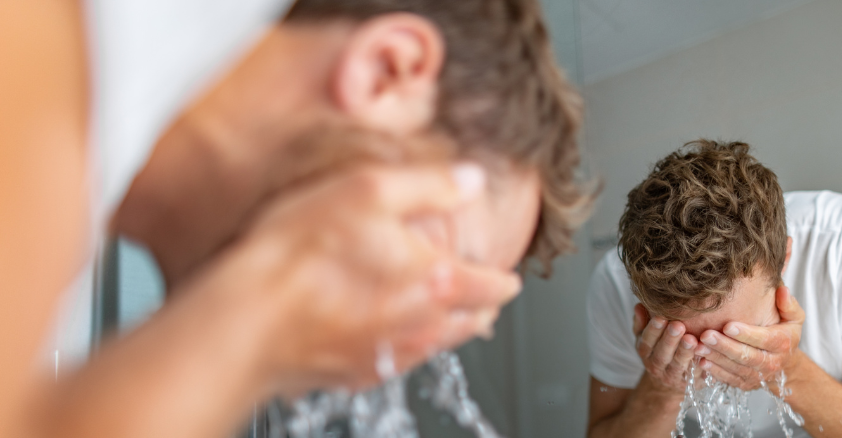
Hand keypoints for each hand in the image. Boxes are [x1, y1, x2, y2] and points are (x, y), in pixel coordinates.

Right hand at [187, 162, 521, 391]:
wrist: (245, 318)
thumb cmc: (299, 253)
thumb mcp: (369, 190)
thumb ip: (430, 185)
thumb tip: (472, 180)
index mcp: (433, 281)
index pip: (490, 286)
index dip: (505, 280)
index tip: (510, 278)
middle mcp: (418, 326)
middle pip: (469, 324)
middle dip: (482, 309)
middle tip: (487, 301)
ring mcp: (386, 355)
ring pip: (436, 347)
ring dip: (450, 331)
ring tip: (452, 320)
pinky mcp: (352, 374)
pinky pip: (395, 363)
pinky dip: (407, 348)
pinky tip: (394, 339)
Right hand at [632, 303, 700, 393]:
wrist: (668, 382)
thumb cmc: (659, 349)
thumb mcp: (646, 336)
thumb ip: (642, 322)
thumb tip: (639, 306)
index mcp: (645, 352)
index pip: (647, 341)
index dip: (653, 330)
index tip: (660, 317)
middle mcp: (656, 366)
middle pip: (662, 354)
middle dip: (670, 340)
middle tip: (678, 326)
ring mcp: (672, 376)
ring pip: (678, 365)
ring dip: (685, 353)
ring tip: (692, 340)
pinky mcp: (689, 384)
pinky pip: (695, 376)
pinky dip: (700, 366)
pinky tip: (705, 354)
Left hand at [695, 286, 805, 391]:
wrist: (786, 362)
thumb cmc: (784, 331)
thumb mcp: (793, 317)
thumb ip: (788, 305)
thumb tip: (782, 290)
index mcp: (782, 343)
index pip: (764, 339)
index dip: (745, 334)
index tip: (727, 326)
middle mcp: (772, 362)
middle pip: (746, 356)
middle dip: (724, 346)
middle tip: (706, 335)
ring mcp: (758, 375)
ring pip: (735, 368)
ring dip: (715, 358)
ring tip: (698, 348)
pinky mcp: (746, 383)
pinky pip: (729, 379)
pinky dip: (715, 372)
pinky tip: (700, 362)